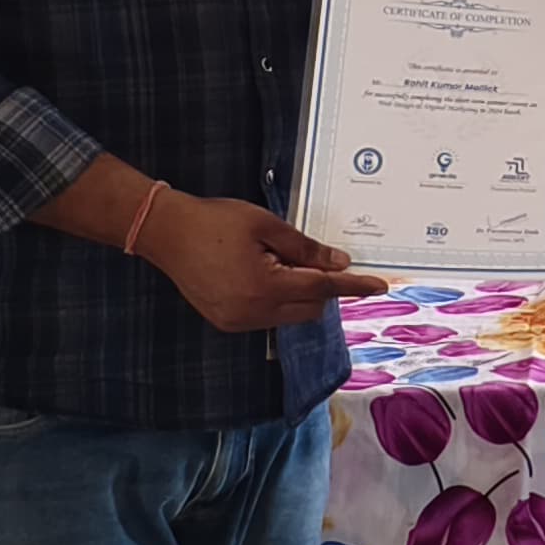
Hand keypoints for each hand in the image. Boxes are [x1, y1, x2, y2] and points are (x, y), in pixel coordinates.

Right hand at [135, 191, 388, 332]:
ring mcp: (239, 322)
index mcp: (266, 286)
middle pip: (311, 308)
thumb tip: (339, 264)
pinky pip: (268, 318)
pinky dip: (276, 301)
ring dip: (298, 295)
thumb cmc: (215, 221)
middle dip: (321, 287)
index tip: (379, 285)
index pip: (323, 288)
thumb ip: (305, 248)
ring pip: (290, 316)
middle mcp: (254, 312)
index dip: (353, 286)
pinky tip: (261, 275)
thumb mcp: (265, 225)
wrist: (166, 232)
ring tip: (276, 262)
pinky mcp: (227, 322)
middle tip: (309, 257)